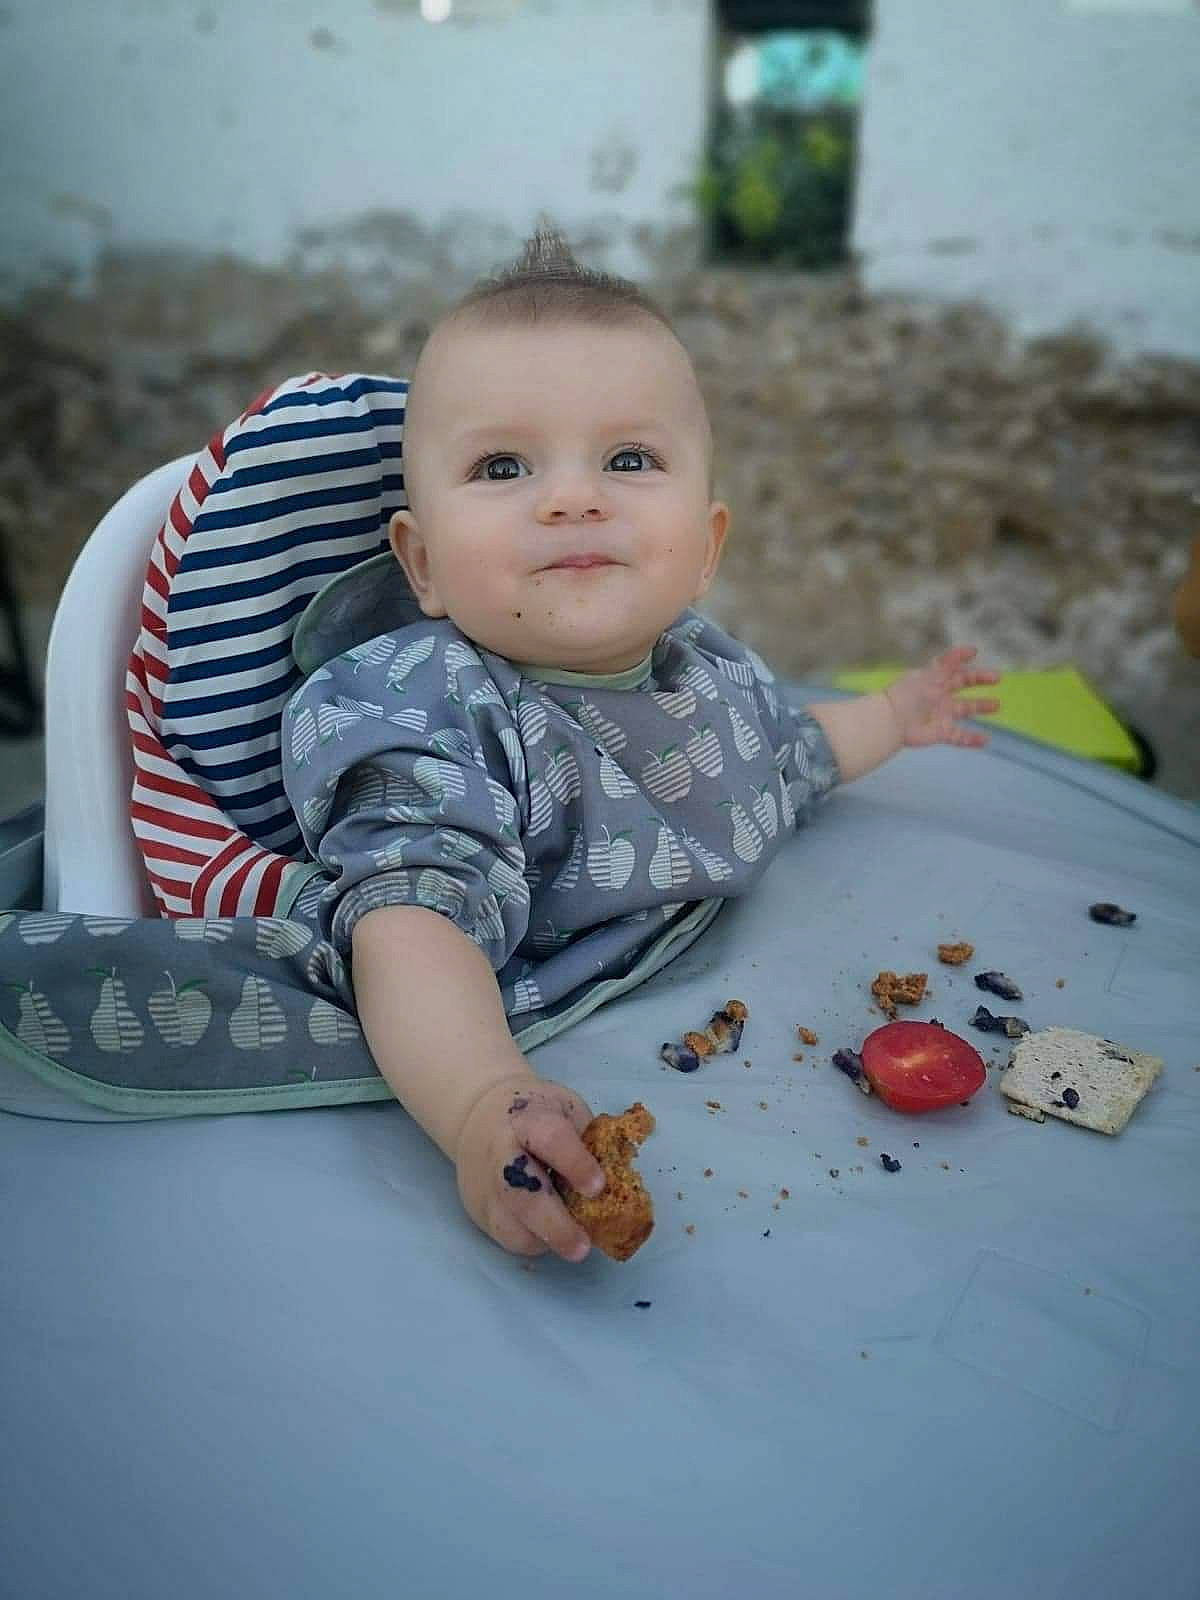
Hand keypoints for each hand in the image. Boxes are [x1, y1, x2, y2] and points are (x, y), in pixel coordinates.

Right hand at [454, 1074, 605, 1261]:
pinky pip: (507, 1236)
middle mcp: (501, 1154)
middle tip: (583, 1248)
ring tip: (571, 1243)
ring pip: (509, 1225)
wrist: (477, 1115)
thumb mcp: (566, 1109)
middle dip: (555, 1225)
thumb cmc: (535, 1113)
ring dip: (545, 1241)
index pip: (550, 1140)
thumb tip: (620, 1179)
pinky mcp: (480, 1210)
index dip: (576, 1164)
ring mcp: (486, 1186)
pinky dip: (533, 1242)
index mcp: (528, 1120)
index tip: (599, 1188)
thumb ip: (589, 1140)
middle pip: (522, 1194)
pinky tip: (550, 1235)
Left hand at [884, 646, 1000, 749]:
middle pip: (963, 686)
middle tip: (997, 679)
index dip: (965, 662)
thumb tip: (973, 649)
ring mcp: (941, 715)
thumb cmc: (910, 693)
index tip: (976, 654)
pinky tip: (986, 740)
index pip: (954, 669)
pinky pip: (959, 737)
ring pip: (964, 710)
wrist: (893, 720)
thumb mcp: (932, 673)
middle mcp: (939, 696)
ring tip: (997, 705)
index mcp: (935, 680)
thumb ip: (951, 660)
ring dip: (980, 707)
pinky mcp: (940, 733)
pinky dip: (972, 739)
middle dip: (979, 681)